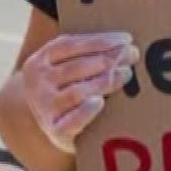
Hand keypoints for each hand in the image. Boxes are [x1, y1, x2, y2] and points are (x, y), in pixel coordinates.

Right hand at [20, 31, 137, 153]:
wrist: (45, 126)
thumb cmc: (63, 89)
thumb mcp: (60, 67)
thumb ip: (83, 53)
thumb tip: (123, 43)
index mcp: (39, 61)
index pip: (69, 46)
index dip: (99, 41)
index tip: (126, 39)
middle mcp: (38, 83)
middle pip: (76, 67)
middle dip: (108, 60)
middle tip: (131, 56)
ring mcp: (45, 108)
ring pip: (77, 92)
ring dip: (104, 82)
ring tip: (125, 74)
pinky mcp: (56, 131)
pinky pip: (72, 121)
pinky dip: (85, 111)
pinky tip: (99, 102)